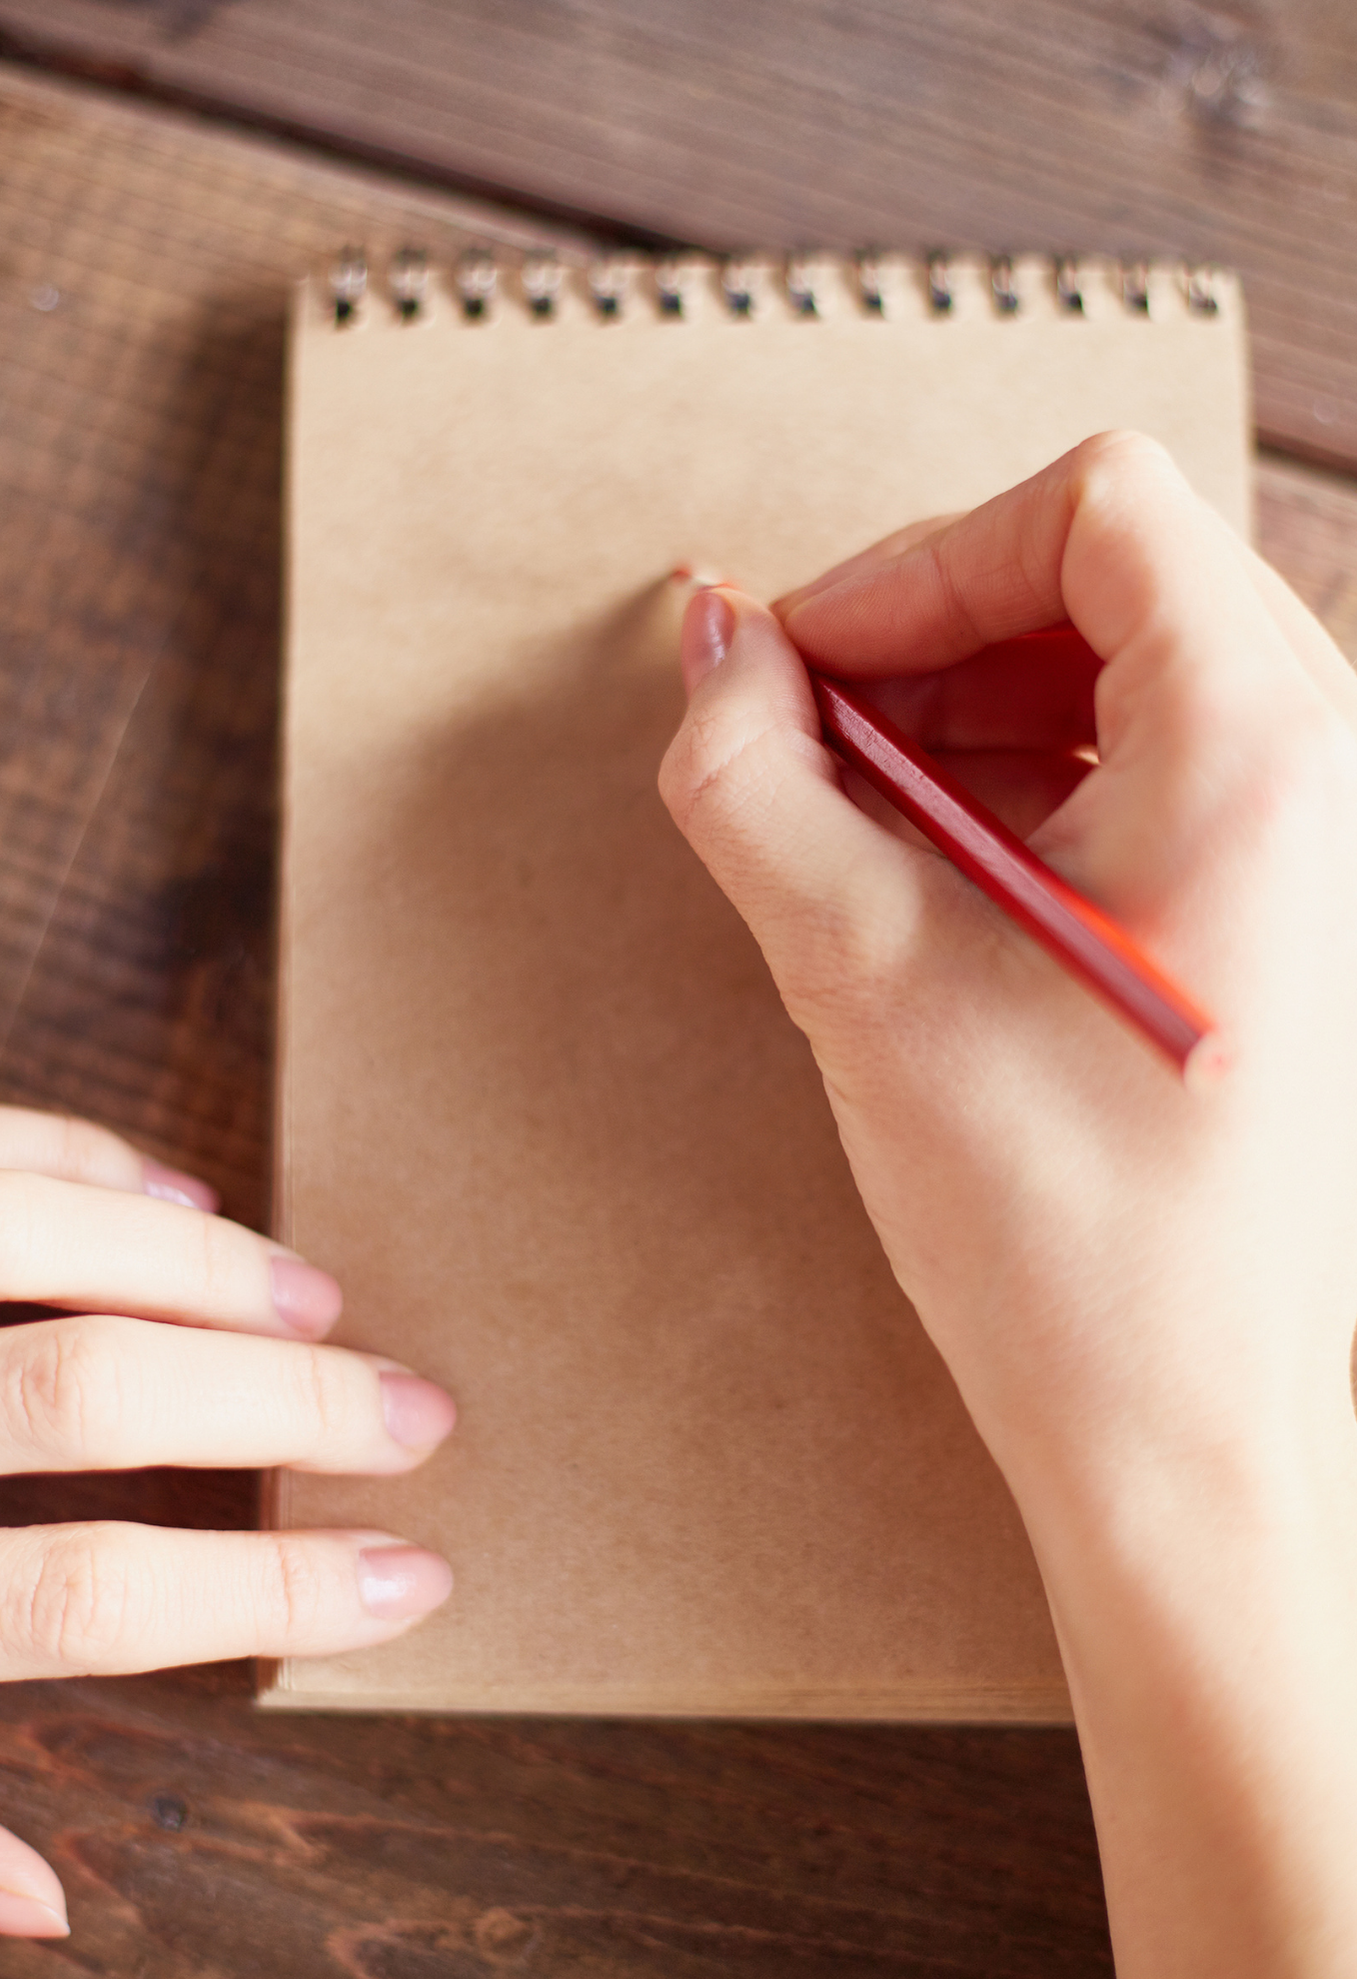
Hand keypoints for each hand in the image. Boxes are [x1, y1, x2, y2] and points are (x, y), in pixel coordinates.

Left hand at [0, 1099, 454, 1939]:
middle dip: (290, 1399)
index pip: (82, 1601)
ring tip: (322, 1296)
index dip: (271, 1590)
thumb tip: (57, 1907)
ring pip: (27, 1238)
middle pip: (93, 1396)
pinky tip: (180, 1195)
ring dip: (204, 1263)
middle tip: (421, 1411)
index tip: (414, 1577)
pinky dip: (85, 1156)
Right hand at [660, 433, 1356, 1978]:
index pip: (1088, 504)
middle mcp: (1332, 765)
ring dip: (969, 724)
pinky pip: (1152, 777)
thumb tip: (706, 645)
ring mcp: (1323, 847)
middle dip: (930, 645)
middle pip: (1107, 582)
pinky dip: (1027, 795)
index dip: (911, 563)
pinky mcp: (1289, 916)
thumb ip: (756, 778)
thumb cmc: (1072, 1240)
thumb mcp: (864, 979)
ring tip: (859, 842)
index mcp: (1266, 739)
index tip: (797, 668)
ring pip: (1125, 678)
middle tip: (804, 753)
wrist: (1195, 1452)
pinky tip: (940, 896)